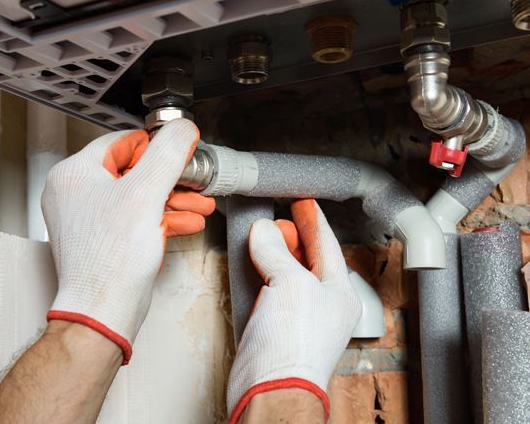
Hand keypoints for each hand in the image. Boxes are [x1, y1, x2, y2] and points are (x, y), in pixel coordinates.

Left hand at [42, 119, 214, 364]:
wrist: (105, 309)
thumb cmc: (111, 261)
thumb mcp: (146, 193)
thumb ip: (168, 154)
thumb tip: (181, 129)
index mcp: (75, 174)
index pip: (123, 142)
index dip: (157, 146)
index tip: (181, 150)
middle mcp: (76, 194)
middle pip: (135, 170)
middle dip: (173, 179)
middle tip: (194, 180)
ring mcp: (89, 218)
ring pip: (139, 196)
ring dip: (173, 200)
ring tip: (199, 204)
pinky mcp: (103, 238)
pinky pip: (136, 217)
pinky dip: (162, 218)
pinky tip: (186, 222)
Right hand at [227, 199, 360, 422]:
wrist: (269, 389)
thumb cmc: (294, 348)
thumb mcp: (290, 284)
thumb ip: (277, 252)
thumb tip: (265, 231)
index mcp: (339, 293)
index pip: (328, 246)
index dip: (314, 221)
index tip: (303, 203)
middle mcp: (322, 304)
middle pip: (309, 258)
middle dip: (295, 235)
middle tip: (281, 216)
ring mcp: (298, 316)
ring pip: (288, 273)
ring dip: (276, 252)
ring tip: (266, 233)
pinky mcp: (274, 326)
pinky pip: (269, 290)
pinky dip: (261, 272)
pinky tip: (252, 262)